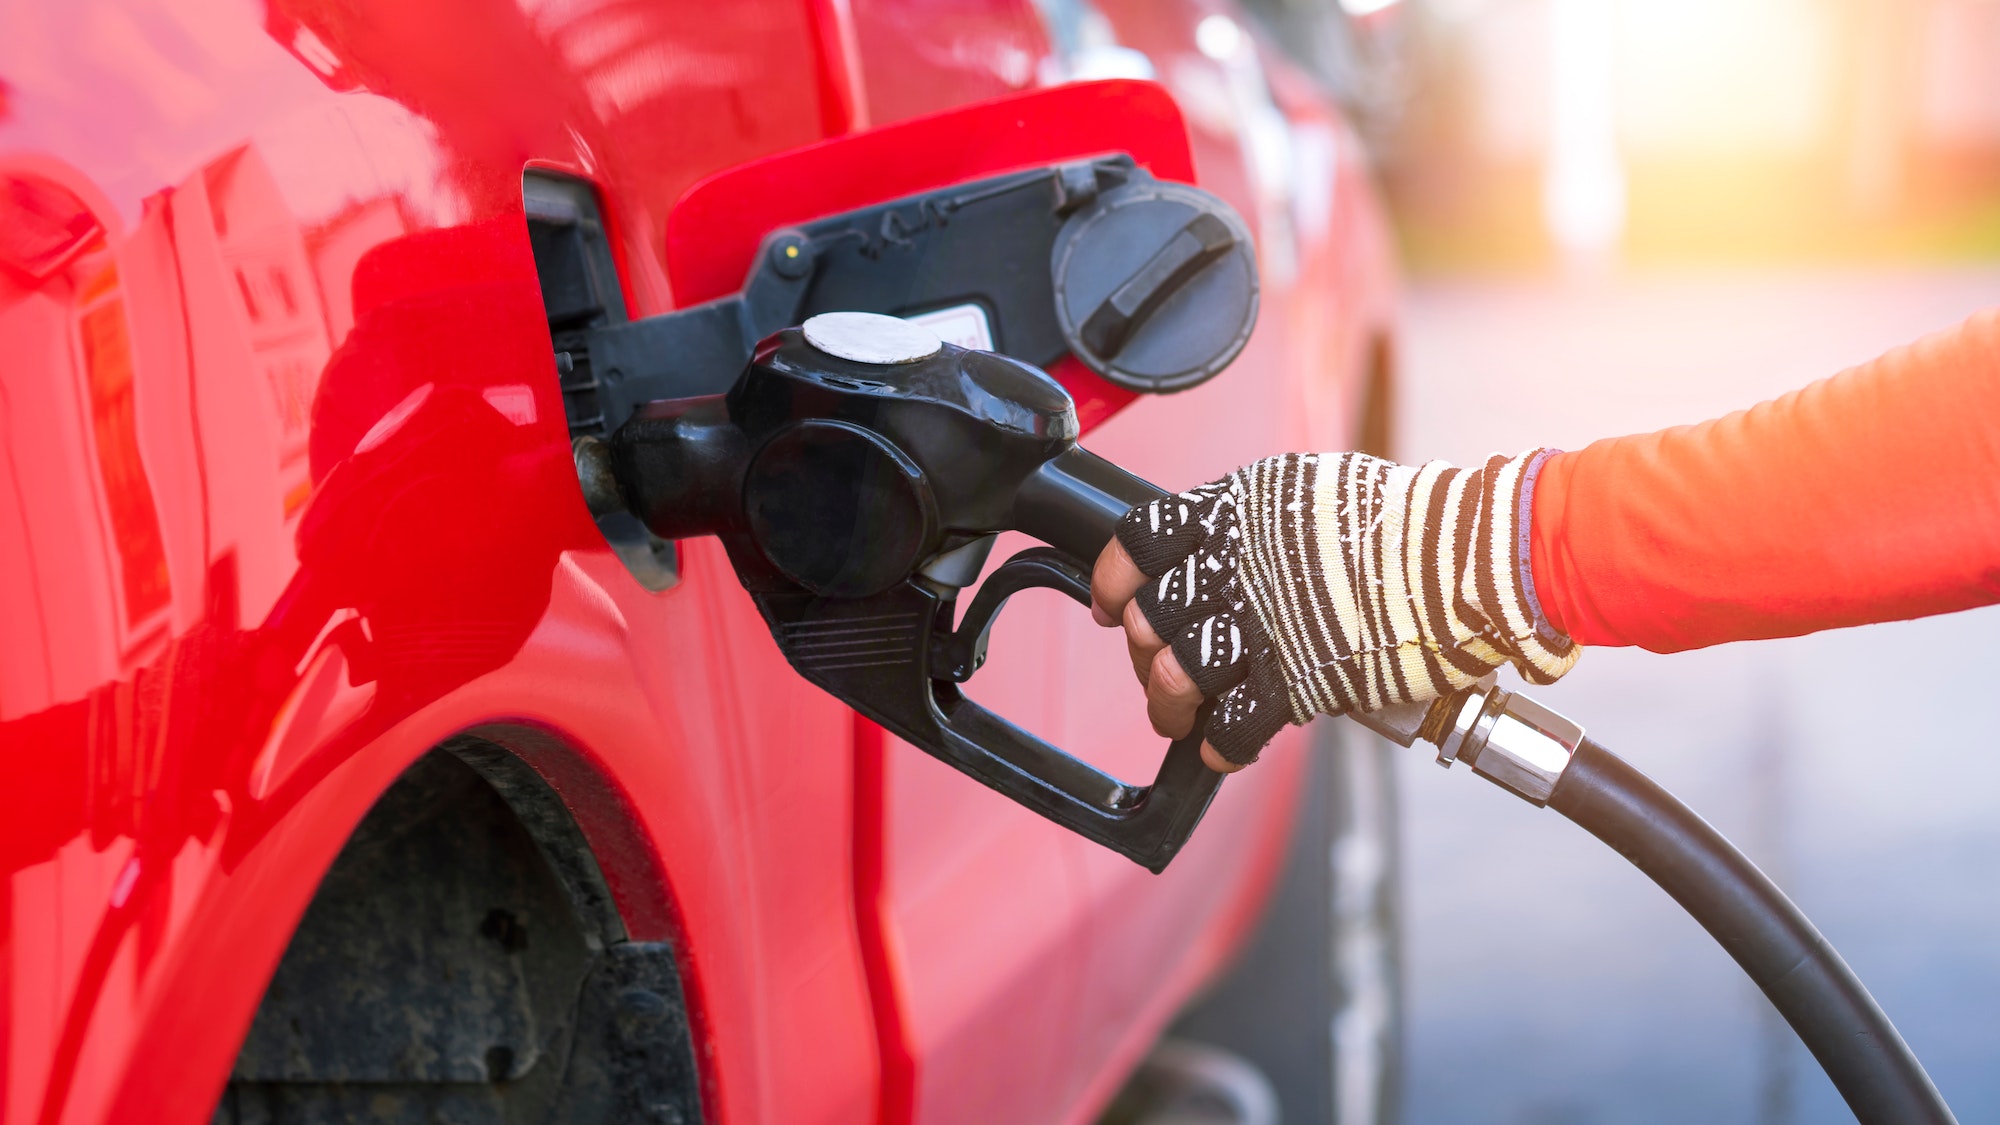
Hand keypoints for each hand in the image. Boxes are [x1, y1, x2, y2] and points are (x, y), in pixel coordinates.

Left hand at [1090, 452, 1580, 771]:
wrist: (1468, 557)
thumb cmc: (1407, 521)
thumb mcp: (1309, 491)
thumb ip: (1253, 522)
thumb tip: (1217, 546)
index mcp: (1234, 511)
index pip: (1138, 541)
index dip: (1114, 578)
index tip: (1111, 601)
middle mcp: (1234, 566)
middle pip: (1148, 617)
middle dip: (1143, 652)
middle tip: (1157, 668)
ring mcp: (1261, 627)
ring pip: (1174, 676)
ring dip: (1169, 706)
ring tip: (1181, 717)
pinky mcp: (1296, 682)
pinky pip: (1231, 729)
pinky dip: (1220, 746)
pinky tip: (1224, 748)